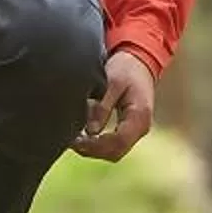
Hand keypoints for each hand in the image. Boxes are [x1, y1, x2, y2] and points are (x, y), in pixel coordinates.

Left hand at [73, 49, 156, 163]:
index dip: (95, 146)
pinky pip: (114, 144)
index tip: (75, 141)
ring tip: (74, 139)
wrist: (140, 60)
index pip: (118, 142)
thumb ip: (102, 106)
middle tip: (71, 141)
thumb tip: (90, 131)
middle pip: (116, 152)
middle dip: (92, 150)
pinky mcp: (129, 128)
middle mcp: (141, 127)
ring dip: (94, 149)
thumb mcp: (113, 82)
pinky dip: (98, 144)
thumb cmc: (126, 68)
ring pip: (115, 151)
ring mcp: (136, 130)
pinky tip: (83, 136)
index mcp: (139, 116)